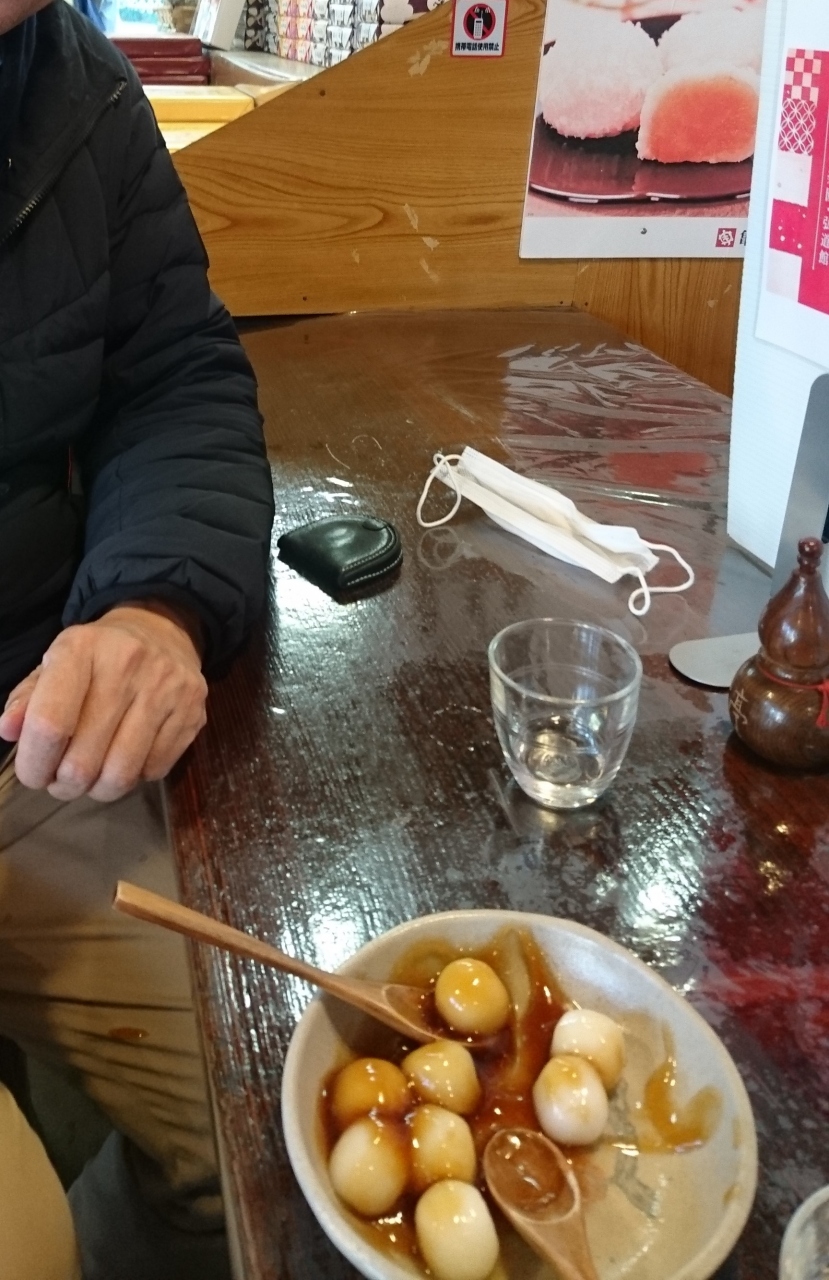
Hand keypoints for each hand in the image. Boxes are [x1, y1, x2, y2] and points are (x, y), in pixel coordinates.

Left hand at [0, 602, 206, 801]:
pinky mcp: (193, 711)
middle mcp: (127, 664)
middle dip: (65, 784)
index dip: (34, 764)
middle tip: (62, 780)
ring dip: (99, 789)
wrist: (162, 630)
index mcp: (81, 648)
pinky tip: (127, 758)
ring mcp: (167, 689)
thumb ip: (27, 699)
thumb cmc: (98, 657)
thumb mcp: (54, 665)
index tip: (34, 775)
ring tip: (92, 778)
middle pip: (84, 761)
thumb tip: (9, 730)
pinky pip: (155, 771)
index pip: (50, 724)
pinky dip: (135, 776)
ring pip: (121, 774)